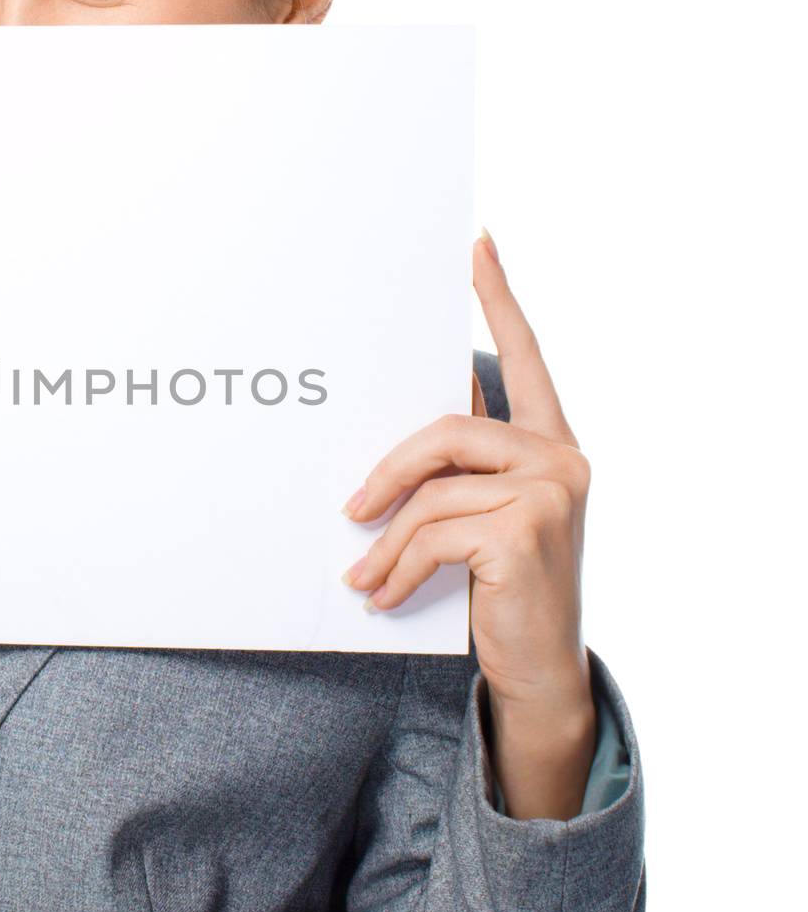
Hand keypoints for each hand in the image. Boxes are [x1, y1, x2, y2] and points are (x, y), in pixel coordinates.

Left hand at [339, 230, 595, 816]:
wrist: (538, 666)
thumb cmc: (500, 587)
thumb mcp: (479, 519)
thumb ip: (453, 473)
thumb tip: (384, 450)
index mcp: (550, 441)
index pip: (524, 355)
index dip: (498, 299)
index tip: (475, 245)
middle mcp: (561, 456)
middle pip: (446, 429)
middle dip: (386, 472)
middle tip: (349, 513)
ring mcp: (551, 491)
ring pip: (431, 490)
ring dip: (384, 540)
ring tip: (364, 576)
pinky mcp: (528, 530)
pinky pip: (433, 532)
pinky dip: (396, 567)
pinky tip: (382, 595)